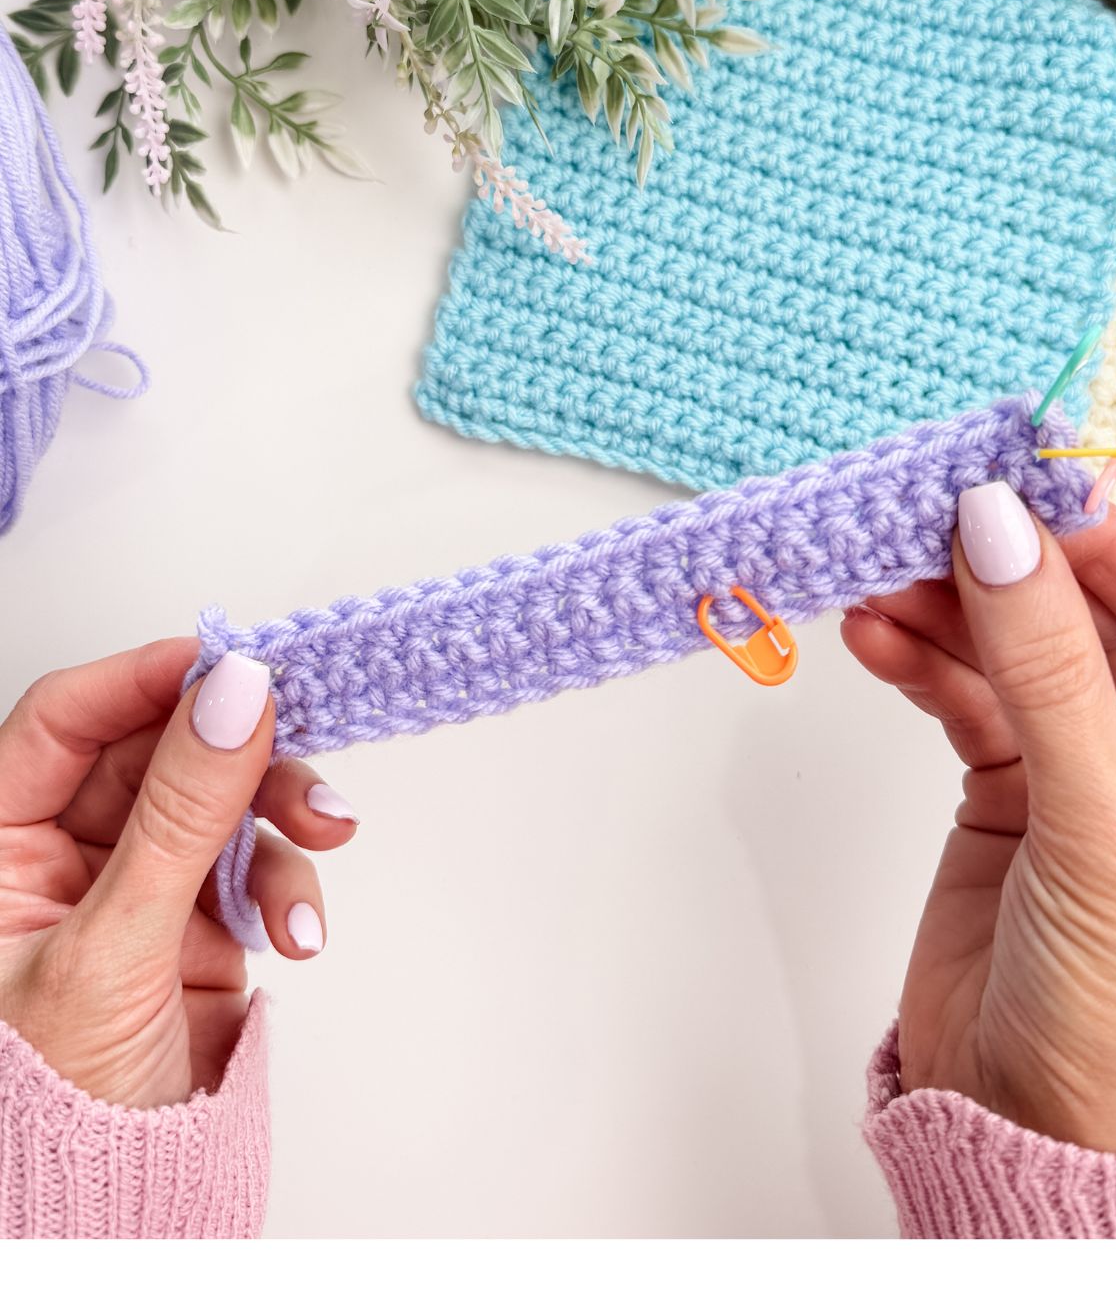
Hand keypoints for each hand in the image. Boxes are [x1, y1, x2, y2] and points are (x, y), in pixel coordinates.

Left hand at [0, 641, 357, 1107]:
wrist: (120, 1208)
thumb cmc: (54, 1106)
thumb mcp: (115, 944)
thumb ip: (182, 814)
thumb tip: (232, 697)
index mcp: (0, 845)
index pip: (67, 720)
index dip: (148, 680)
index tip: (231, 663)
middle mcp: (65, 852)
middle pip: (166, 752)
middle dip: (244, 757)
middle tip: (300, 759)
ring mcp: (139, 884)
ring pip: (224, 802)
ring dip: (283, 820)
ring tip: (326, 837)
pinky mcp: (200, 920)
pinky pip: (256, 867)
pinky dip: (290, 889)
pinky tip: (298, 932)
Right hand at [842, 487, 1115, 1153]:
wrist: (1025, 1131)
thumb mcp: (1102, 828)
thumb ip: (1048, 672)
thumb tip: (1001, 533)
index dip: (1105, 542)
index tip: (1018, 494)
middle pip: (1088, 616)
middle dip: (1005, 572)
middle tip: (925, 526)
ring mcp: (1084, 764)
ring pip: (1015, 650)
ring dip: (946, 612)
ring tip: (878, 582)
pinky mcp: (1008, 787)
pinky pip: (965, 697)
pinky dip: (919, 663)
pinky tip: (877, 638)